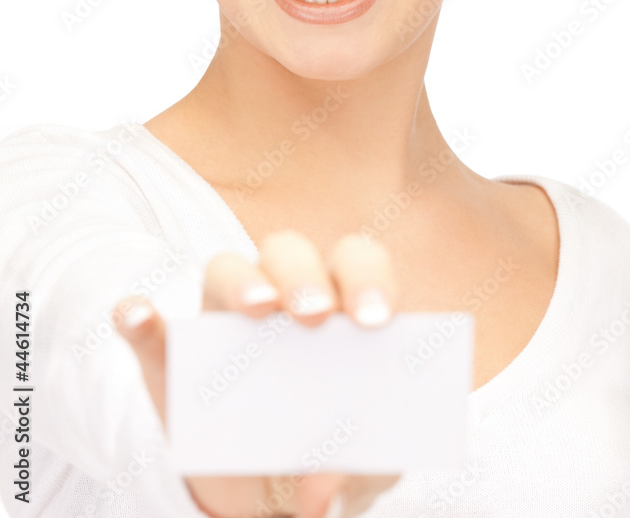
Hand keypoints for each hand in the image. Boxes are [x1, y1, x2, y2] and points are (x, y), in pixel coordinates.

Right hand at [114, 230, 401, 517]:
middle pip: (290, 253)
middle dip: (304, 275)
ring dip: (240, 281)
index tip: (374, 320)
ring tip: (258, 310)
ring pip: (225, 269)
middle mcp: (279, 296)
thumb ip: (353, 474)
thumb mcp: (353, 472)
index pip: (355, 264)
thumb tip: (324, 490)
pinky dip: (138, 318)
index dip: (368, 279)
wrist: (265, 494)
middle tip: (315, 317)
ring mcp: (219, 319)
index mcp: (338, 309)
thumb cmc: (328, 458)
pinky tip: (138, 316)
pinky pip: (147, 326)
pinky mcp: (167, 354)